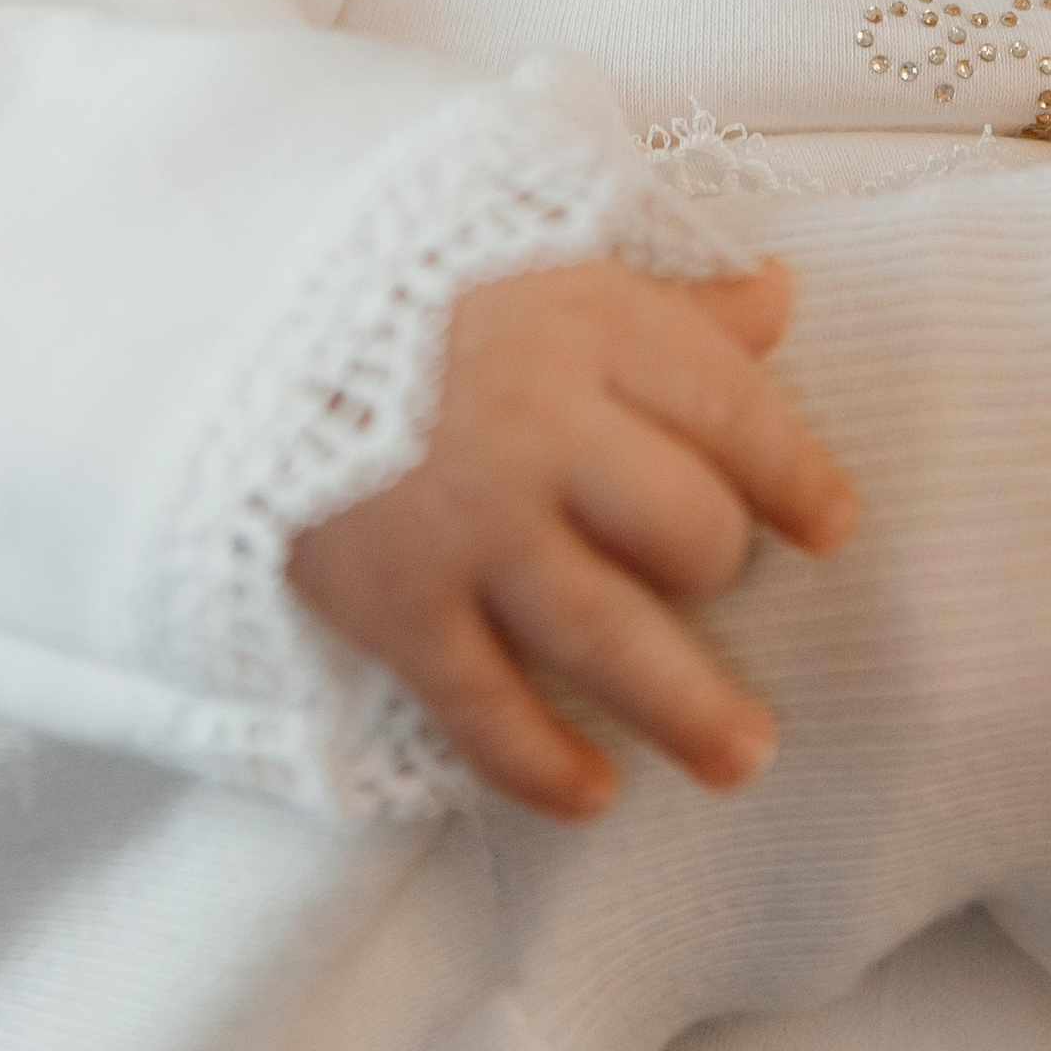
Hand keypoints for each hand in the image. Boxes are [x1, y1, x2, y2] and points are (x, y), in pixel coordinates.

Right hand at [287, 255, 857, 820]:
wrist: (219, 314)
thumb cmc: (398, 283)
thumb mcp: (542, 257)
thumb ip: (665, 295)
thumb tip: (779, 300)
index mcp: (585, 325)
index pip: (733, 405)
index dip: (796, 472)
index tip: (831, 525)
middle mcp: (540, 427)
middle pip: (687, 527)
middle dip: (723, 571)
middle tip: (728, 593)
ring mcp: (468, 525)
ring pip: (610, 636)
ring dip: (687, 710)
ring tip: (744, 757)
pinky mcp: (394, 605)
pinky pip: (487, 711)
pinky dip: (543, 765)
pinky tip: (593, 792)